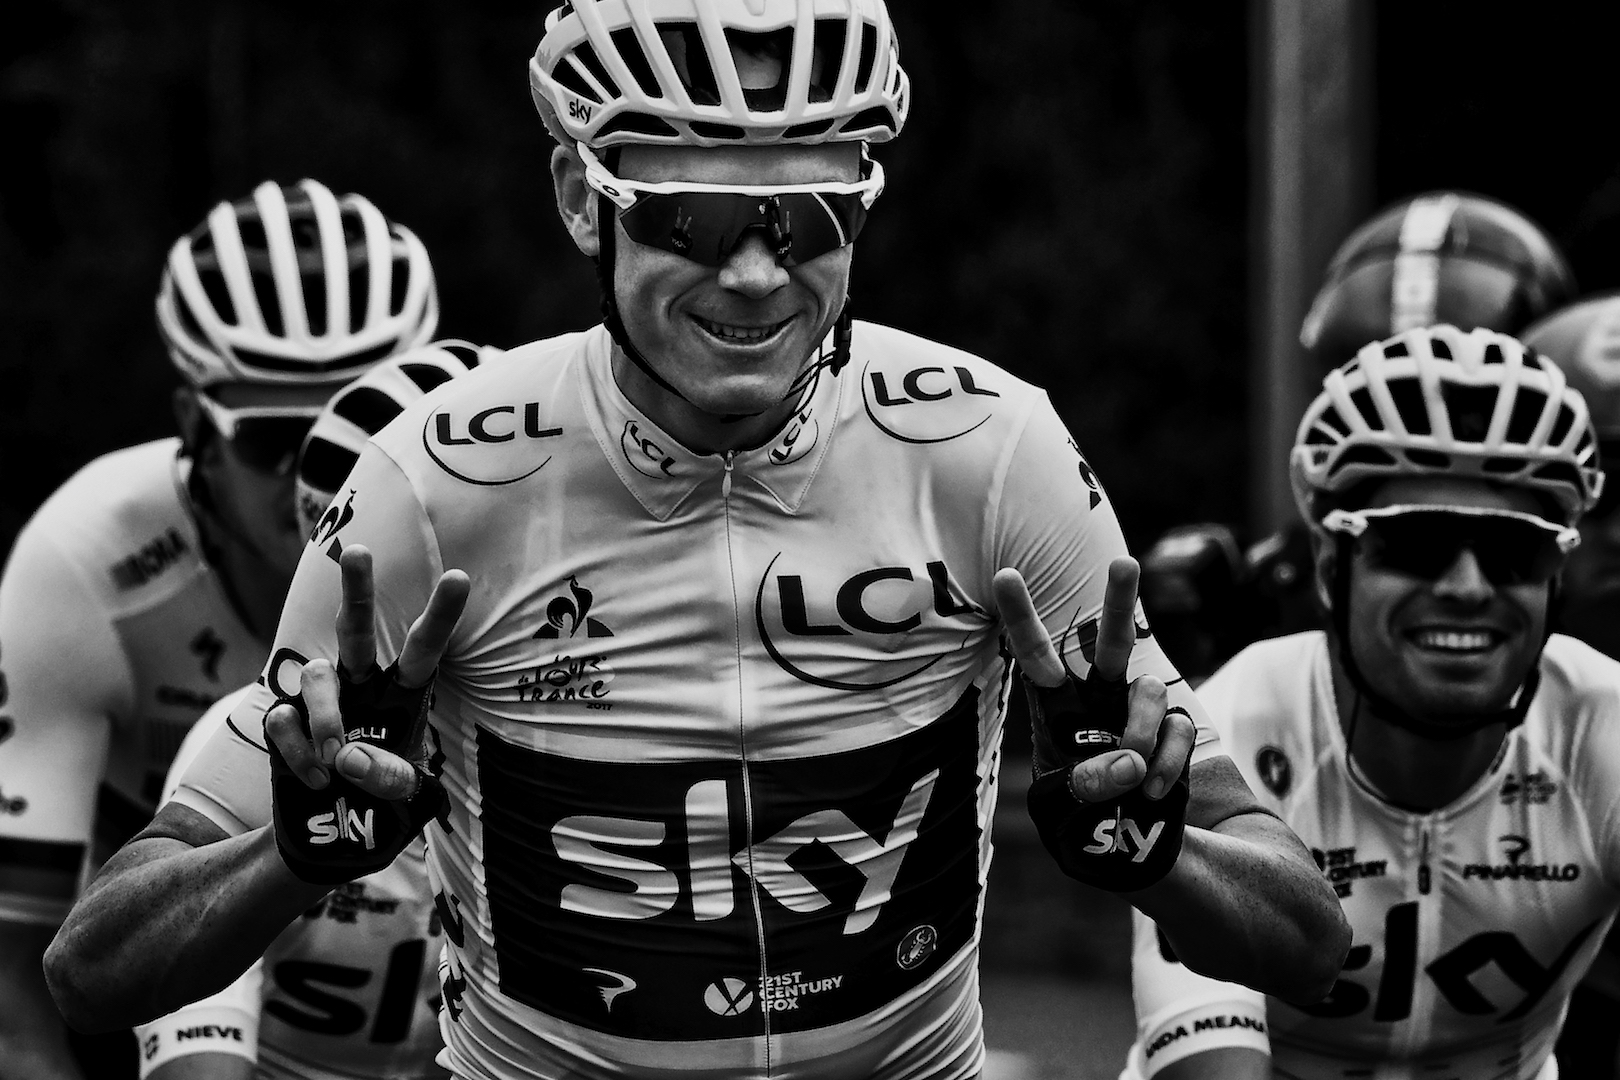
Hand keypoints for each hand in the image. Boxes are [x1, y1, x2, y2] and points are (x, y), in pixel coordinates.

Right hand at [266, 546, 468, 797]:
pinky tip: (315, 779)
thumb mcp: (402, 797)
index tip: (458, 576)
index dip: (440, 615)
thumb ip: (387, 778)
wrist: (331, 836)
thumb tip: (348, 755)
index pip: (423, 649)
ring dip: (327, 718)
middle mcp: (362, 686)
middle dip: (357, 589)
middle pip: (356, 630)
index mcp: (402, 695)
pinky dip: (299, 752)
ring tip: (334, 763)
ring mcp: (321, 701)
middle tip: (359, 550)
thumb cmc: (381, 805)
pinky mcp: (286, 722)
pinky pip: (284, 720)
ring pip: (317, 675)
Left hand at [993, 557, 1192, 801]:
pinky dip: (1167, 764)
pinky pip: (1179, 730)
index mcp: (1056, 709)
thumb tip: (1129, 762)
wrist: (1125, 847)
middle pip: (1110, 642)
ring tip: (1132, 779)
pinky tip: (1153, 793)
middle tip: (1124, 563)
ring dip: (1141, 732)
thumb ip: (1086, 785)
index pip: (1036, 656)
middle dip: (1119, 601)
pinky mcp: (1174, 732)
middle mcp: (1099, 699)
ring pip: (1150, 689)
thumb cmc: (1078, 822)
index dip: (1021, 616)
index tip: (1006, 575)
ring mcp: (1139, 712)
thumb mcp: (1064, 811)